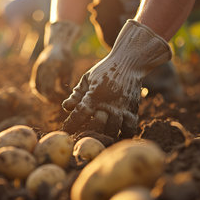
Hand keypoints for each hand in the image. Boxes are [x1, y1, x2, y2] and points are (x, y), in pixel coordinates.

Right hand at [29, 21, 79, 102]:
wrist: (57, 44)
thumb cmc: (66, 58)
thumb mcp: (69, 70)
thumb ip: (66, 83)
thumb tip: (66, 96)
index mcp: (51, 68)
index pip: (49, 87)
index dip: (53, 96)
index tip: (58, 101)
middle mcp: (42, 68)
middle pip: (42, 88)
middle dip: (48, 97)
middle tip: (55, 102)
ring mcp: (37, 68)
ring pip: (36, 86)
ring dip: (42, 95)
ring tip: (49, 100)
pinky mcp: (36, 69)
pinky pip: (34, 83)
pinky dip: (39, 90)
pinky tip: (46, 94)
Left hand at [62, 20, 171, 137]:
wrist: (129, 61)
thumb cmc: (104, 70)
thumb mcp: (87, 79)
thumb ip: (77, 94)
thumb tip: (66, 107)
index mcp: (94, 94)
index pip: (80, 114)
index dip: (71, 124)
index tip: (66, 131)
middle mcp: (108, 102)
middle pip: (97, 125)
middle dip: (88, 132)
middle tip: (82, 136)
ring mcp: (122, 107)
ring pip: (113, 129)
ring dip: (105, 135)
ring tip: (99, 138)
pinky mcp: (132, 109)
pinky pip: (130, 128)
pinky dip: (124, 134)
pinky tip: (117, 136)